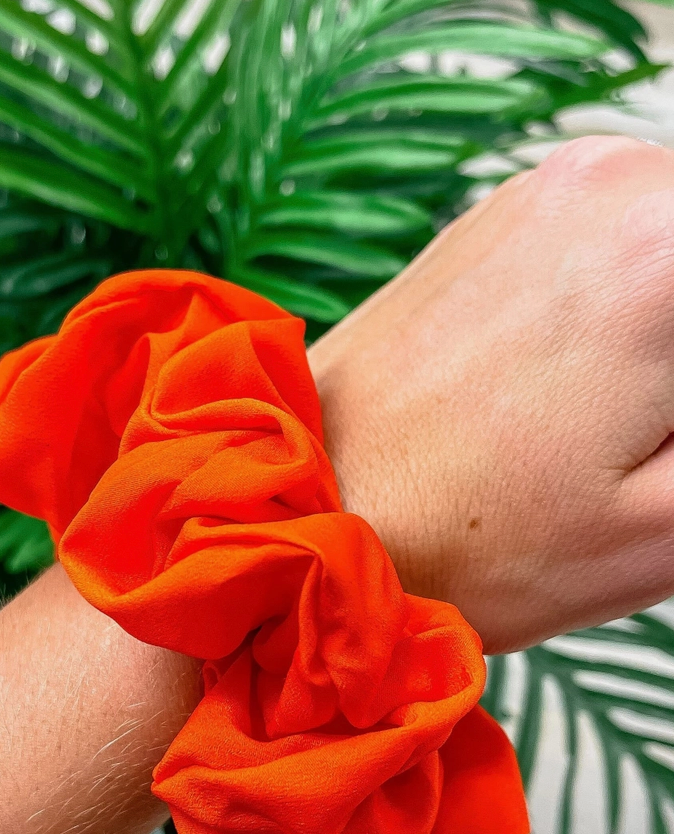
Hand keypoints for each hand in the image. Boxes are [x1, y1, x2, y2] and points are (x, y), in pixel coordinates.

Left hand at [309, 135, 673, 653]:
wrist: (307, 505)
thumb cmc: (463, 538)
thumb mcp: (666, 528)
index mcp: (670, 252)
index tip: (672, 446)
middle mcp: (614, 184)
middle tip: (654, 439)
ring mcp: (550, 188)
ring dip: (673, 334)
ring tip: (622, 420)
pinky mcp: (504, 214)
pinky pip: (623, 237)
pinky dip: (640, 299)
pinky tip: (587, 384)